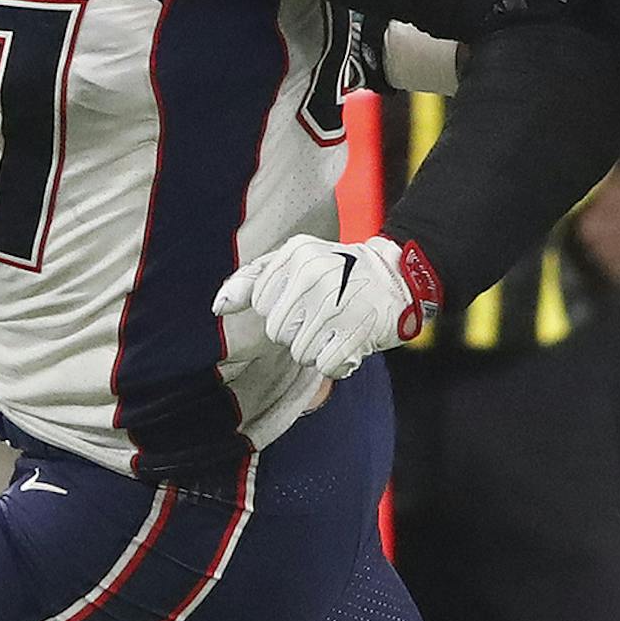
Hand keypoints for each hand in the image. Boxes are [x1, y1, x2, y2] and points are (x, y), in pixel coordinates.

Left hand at [214, 233, 439, 381]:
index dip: (280, 307)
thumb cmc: (339, 272)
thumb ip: (253, 278)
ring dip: (317, 348)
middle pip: (277, 330)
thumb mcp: (296, 260)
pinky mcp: (357, 332)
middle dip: (296, 330)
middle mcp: (315, 276)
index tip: (304, 297)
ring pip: (299, 352)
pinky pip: (326, 366)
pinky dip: (338, 362)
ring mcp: (337, 305)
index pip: (260, 302)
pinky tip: (349, 343)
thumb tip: (219, 307)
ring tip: (336, 328)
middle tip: (322, 315)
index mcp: (296, 254)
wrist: (400, 278)